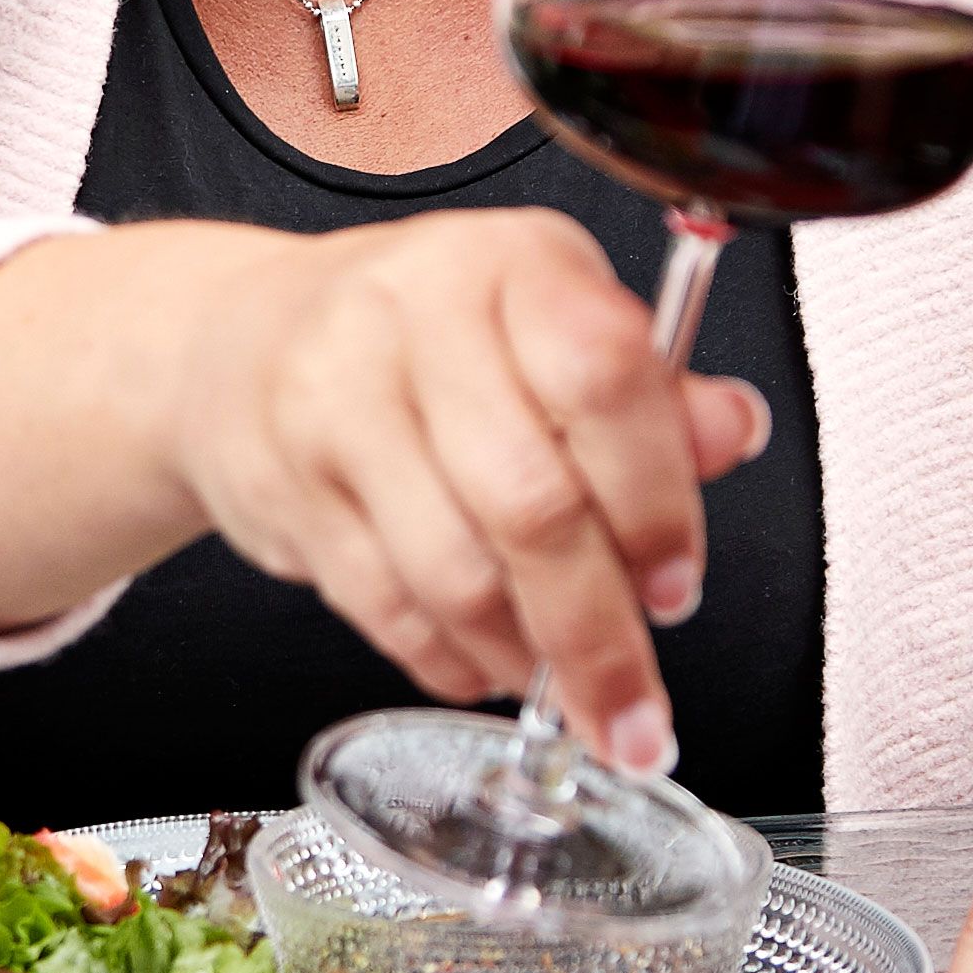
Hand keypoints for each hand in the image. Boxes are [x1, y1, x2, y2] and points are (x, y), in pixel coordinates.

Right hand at [0, 208, 766, 771]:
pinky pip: (382, 605)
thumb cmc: (427, 338)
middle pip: (529, 502)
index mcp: (512, 263)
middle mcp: (415, 313)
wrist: (240, 341)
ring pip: (454, 571)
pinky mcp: (280, 482)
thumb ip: (651, 392)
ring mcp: (333, 397)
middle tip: (635, 710)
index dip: (655, 501)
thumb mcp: (550, 325)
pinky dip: (446, 658)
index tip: (676, 587)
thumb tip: (732, 431)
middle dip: (596, 632)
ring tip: (557, 684)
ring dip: (521, 655)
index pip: (604, 378)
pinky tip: (482, 665)